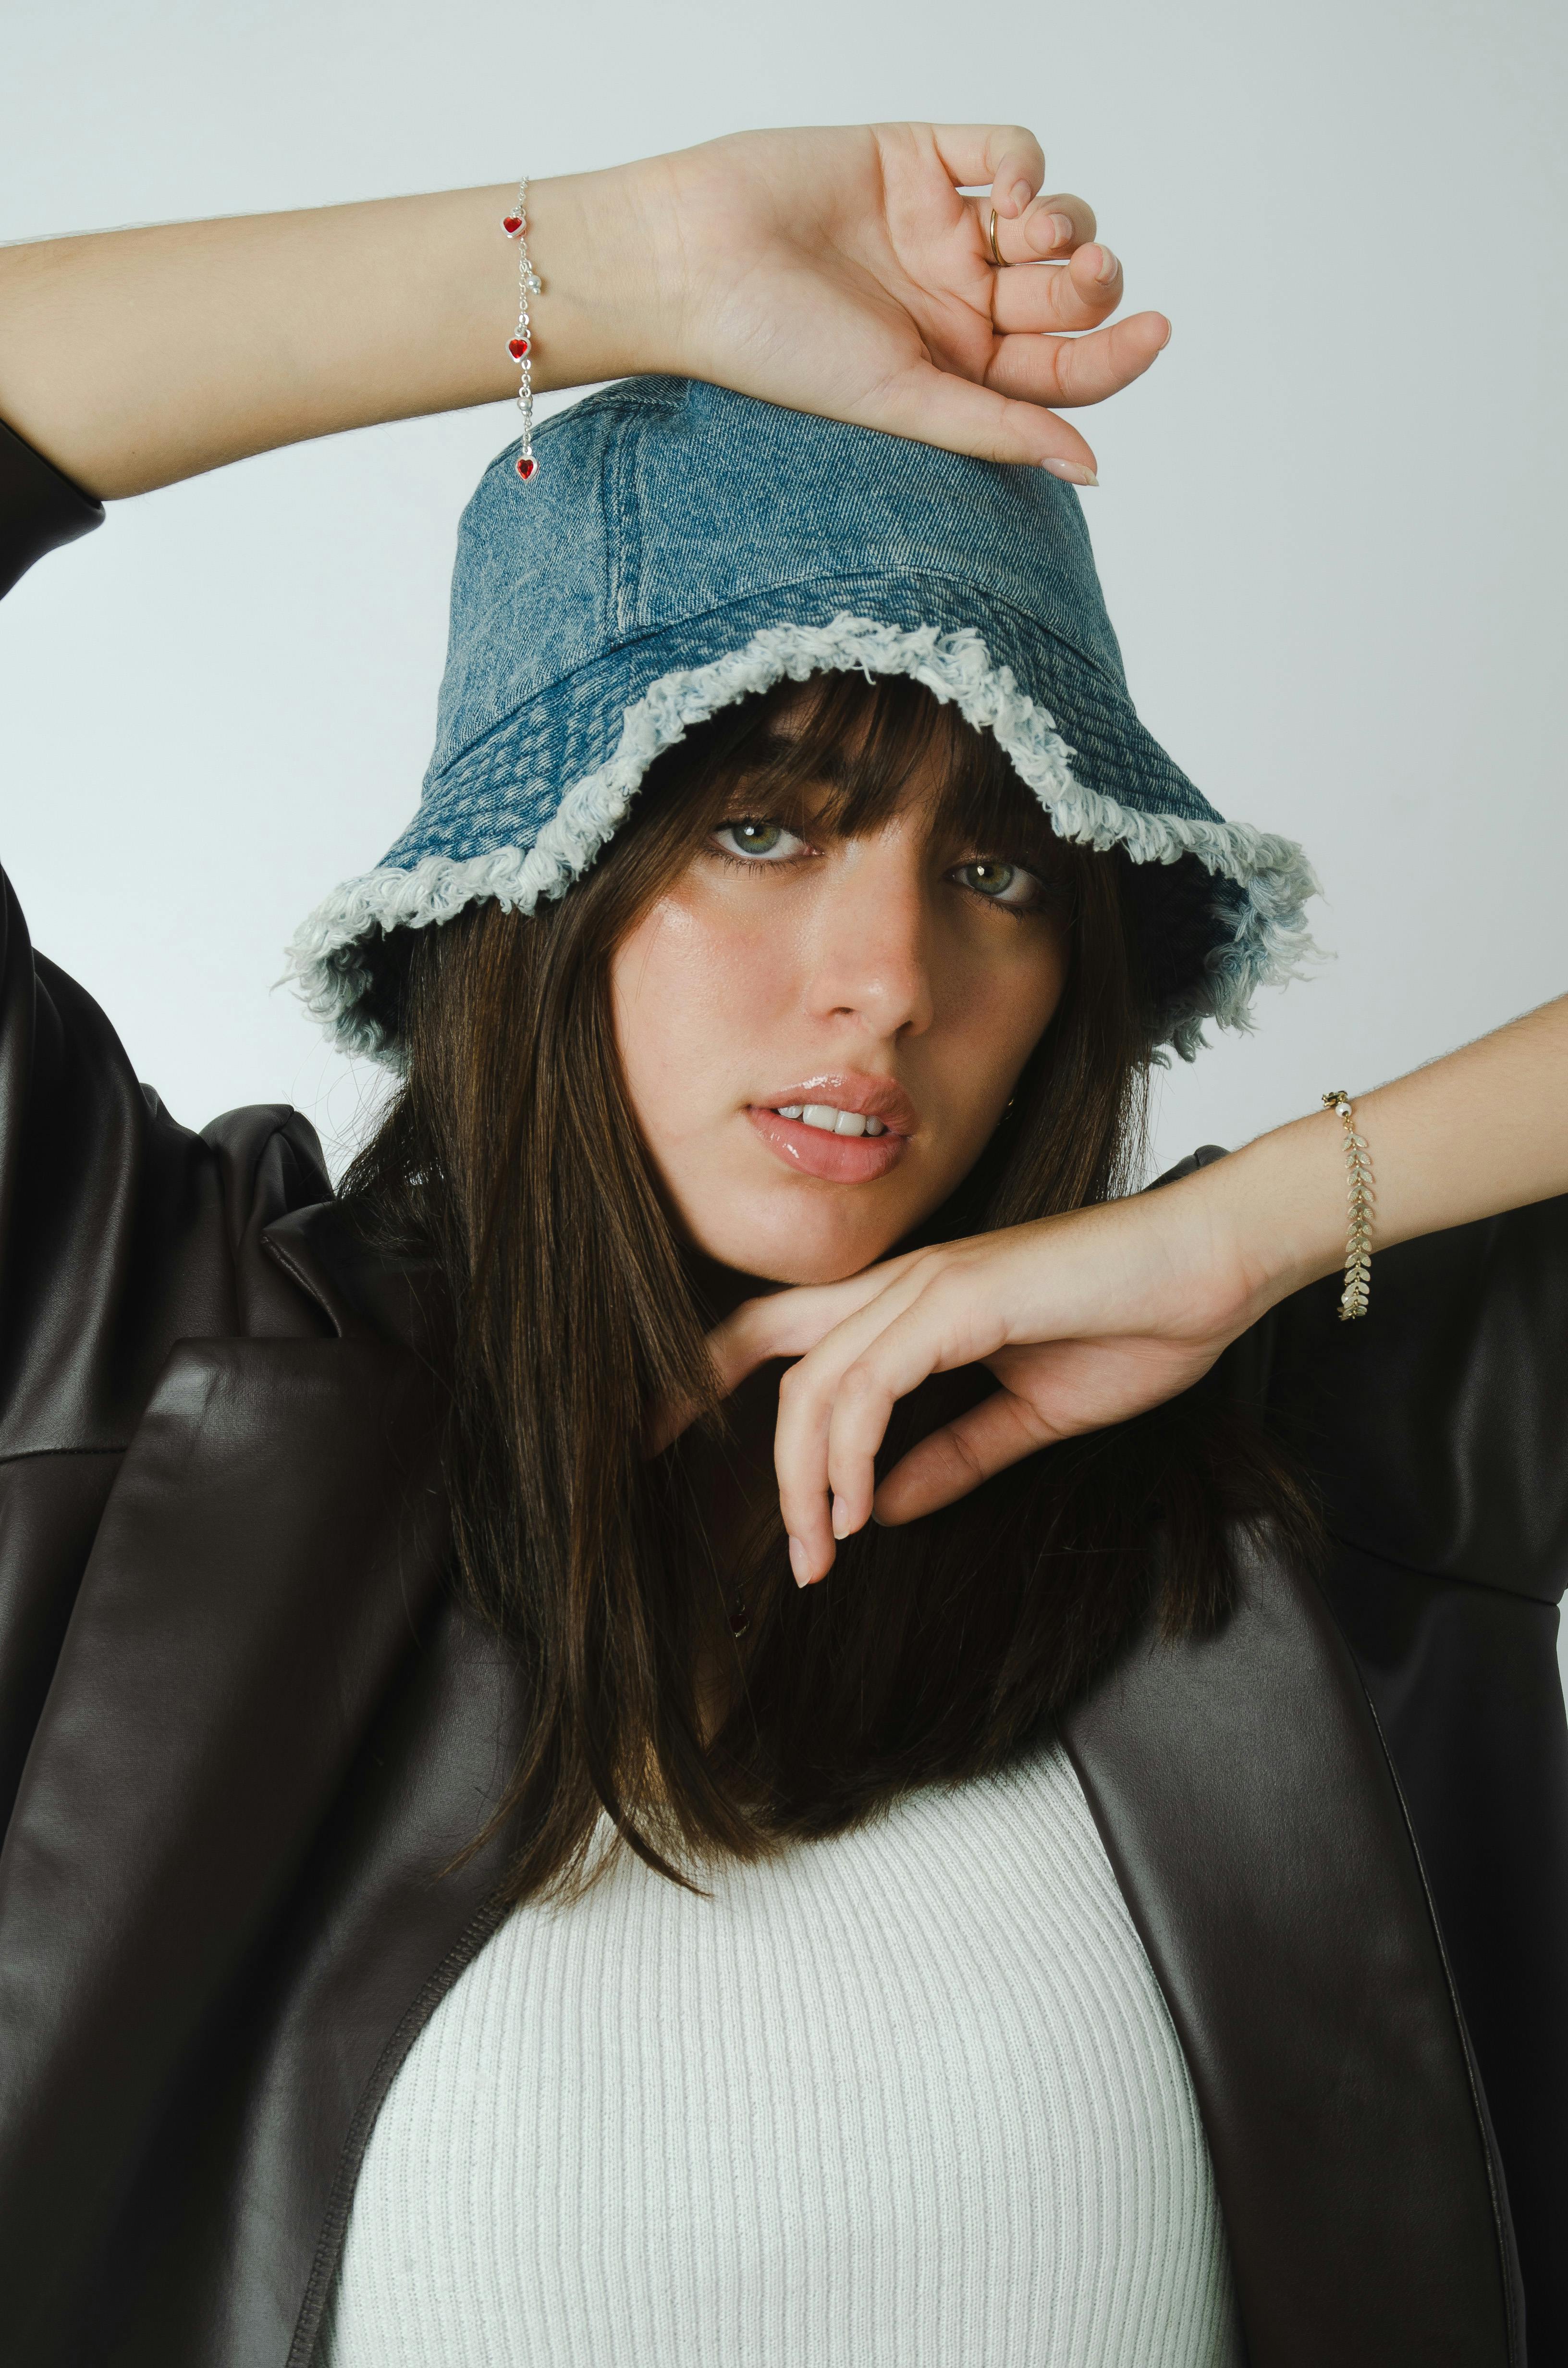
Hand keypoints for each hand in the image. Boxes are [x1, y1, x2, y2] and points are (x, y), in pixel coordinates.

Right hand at [600, 123, 1169, 478]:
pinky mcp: (921, 159)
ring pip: (1053, 222)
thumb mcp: (900, 401)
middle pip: (1068, 294)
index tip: (1156, 331)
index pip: (1065, 368)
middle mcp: (957, 302)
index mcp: (958, 371)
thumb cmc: (775, 351)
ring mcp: (942, 228)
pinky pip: (1011, 151)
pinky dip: (1030, 166)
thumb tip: (1092, 468)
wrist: (690, 264)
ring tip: (1030, 235)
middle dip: (1091, 283)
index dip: (1119, 351)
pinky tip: (1009, 193)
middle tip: (1076, 278)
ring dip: (1068, 227)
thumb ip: (996, 429)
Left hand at [696, 1178, 1263, 1586]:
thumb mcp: (1028, 1413)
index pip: (781, 1330)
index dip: (708, 1374)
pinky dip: (850, 1454)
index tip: (659, 1435)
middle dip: (691, 1404)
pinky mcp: (960, 1300)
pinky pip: (870, 1383)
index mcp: (913, 1304)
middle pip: (762, 1343)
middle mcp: (902, 1285)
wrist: (1214, 1271)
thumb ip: (954, 1453)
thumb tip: (883, 1504)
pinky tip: (858, 1512)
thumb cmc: (1138, 1325)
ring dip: (803, 1480)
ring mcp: (928, 1287)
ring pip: (813, 1382)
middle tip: (662, 1485)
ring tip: (815, 1554)